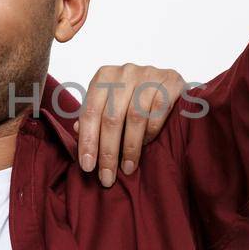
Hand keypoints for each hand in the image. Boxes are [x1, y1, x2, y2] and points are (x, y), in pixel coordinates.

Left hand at [73, 63, 184, 187]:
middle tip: (107, 177)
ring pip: (134, 117)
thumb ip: (95, 116)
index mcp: (104, 77)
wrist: (169, 82)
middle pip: (111, 118)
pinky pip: (157, 113)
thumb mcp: (111, 103)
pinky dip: (150, 133)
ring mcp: (148, 75)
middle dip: (108, 152)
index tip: (87, 166)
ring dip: (130, 148)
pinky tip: (146, 145)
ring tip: (127, 168)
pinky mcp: (170, 82)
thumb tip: (77, 131)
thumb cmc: (135, 95)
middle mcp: (124, 73)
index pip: (90, 112)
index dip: (87, 141)